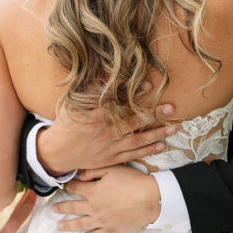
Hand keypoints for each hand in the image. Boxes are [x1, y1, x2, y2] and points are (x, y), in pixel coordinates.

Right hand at [37, 87, 174, 176]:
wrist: (58, 153)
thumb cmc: (66, 125)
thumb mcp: (73, 105)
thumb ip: (90, 90)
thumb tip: (105, 74)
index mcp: (97, 116)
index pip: (120, 102)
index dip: (135, 93)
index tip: (150, 85)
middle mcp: (106, 132)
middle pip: (133, 122)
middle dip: (153, 114)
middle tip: (171, 108)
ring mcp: (110, 147)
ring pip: (137, 141)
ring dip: (156, 134)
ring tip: (174, 128)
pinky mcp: (112, 158)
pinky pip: (133, 155)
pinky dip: (147, 151)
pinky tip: (161, 145)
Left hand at [53, 165, 161, 232]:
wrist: (150, 198)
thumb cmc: (133, 181)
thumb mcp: (113, 169)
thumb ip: (94, 172)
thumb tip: (80, 176)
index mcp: (93, 192)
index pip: (75, 189)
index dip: (68, 186)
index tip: (63, 186)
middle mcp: (94, 207)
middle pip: (73, 208)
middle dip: (61, 208)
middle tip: (53, 209)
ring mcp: (101, 221)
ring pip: (80, 224)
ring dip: (68, 225)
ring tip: (59, 226)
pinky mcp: (111, 230)